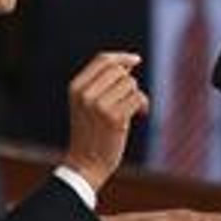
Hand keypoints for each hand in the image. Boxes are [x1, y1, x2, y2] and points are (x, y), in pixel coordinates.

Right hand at [62, 52, 148, 192]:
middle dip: (129, 82)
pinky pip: (138, 98)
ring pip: (130, 84)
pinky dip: (144, 105)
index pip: (102, 60)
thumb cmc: (91, 132)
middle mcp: (85, 94)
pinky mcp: (114, 118)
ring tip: (133, 110)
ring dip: (137, 96)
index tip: (136, 60)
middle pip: (119, 70)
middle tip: (130, 98)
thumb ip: (103, 83)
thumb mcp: (88, 103)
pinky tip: (141, 115)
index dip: (121, 57)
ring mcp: (99, 106)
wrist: (86, 164)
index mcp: (76, 87)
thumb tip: (128, 63)